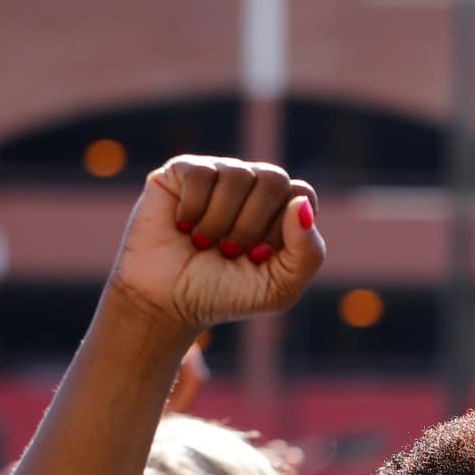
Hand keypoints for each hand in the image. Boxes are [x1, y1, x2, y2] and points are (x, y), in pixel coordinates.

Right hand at [108, 155, 324, 336]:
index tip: (259, 256)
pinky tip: (183, 226)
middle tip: (229, 252)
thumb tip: (301, 203)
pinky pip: (201, 173)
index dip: (282, 228)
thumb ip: (308, 253)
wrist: (166, 302)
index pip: (301, 193)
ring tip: (203, 244)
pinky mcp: (181, 171)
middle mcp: (251, 186)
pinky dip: (193, 208)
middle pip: (274, 178)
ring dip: (220, 222)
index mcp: (279, 209)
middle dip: (252, 225)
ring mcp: (218, 175)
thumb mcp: (279, 289)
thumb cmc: (224, 295)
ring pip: (237, 174)